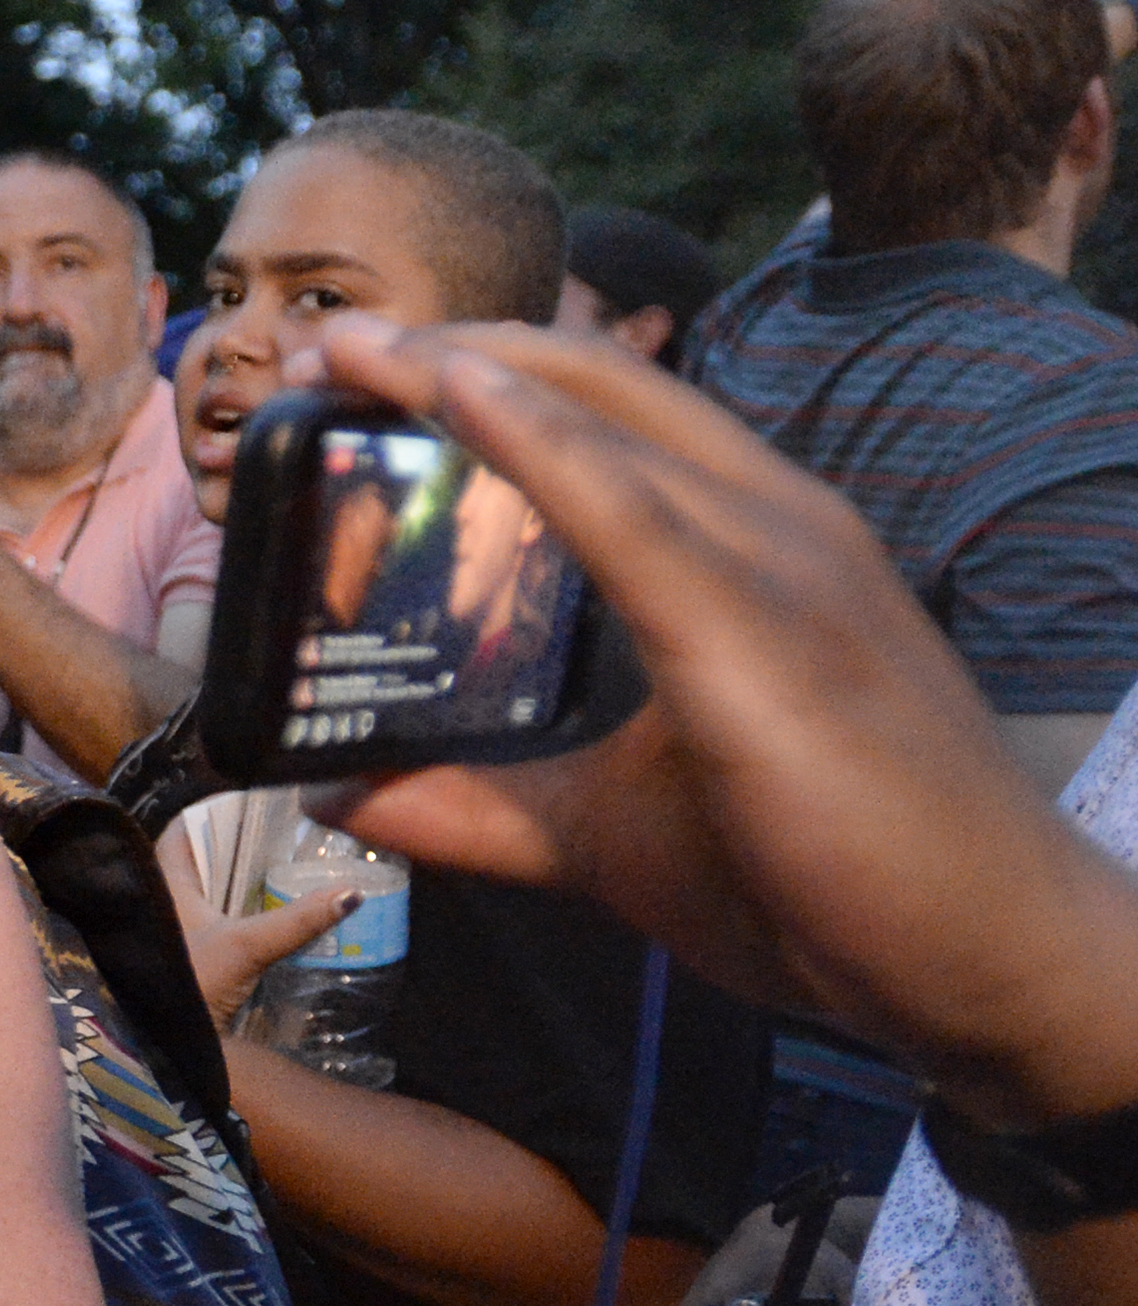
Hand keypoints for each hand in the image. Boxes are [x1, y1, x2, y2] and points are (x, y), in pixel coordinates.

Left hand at [155, 832, 353, 1031]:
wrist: (163, 1050)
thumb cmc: (191, 987)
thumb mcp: (246, 947)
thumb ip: (297, 920)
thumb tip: (351, 893)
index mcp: (164, 887)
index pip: (178, 833)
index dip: (207, 815)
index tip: (246, 804)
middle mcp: (164, 904)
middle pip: (199, 860)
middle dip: (236, 848)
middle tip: (280, 833)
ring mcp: (177, 933)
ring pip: (210, 893)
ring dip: (241, 882)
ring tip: (285, 864)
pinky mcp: (192, 958)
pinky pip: (218, 921)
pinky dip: (242, 912)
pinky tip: (272, 910)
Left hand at [305, 316, 1137, 1129]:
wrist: (985, 960)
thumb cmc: (828, 880)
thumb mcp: (606, 837)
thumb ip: (477, 808)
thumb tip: (345, 795)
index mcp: (746, 548)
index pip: (604, 417)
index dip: (477, 374)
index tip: (352, 366)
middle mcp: (773, 527)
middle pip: (595, 389)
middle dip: (449, 351)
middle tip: (320, 345)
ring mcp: (783, 570)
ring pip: (606, 429)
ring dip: (469, 379)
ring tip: (349, 352)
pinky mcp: (772, 641)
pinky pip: (639, 520)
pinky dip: (544, 453)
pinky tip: (464, 402)